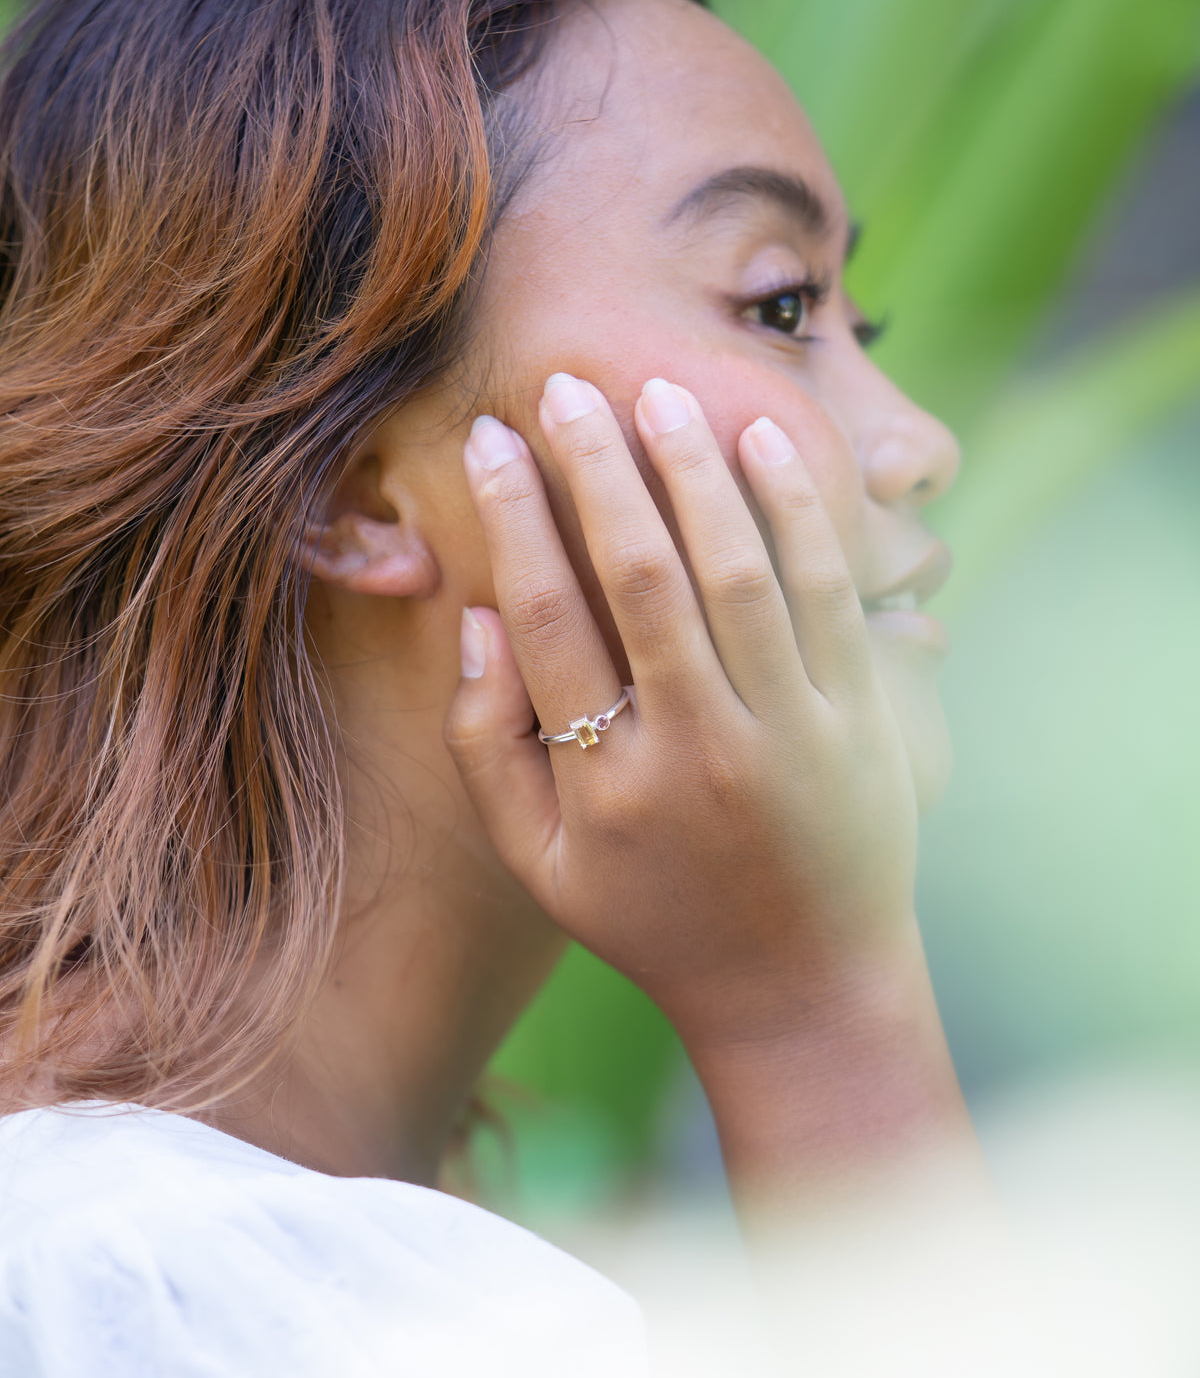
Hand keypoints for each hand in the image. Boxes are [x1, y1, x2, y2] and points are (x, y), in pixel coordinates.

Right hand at [446, 371, 918, 1055]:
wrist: (804, 990)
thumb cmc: (655, 920)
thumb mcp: (540, 864)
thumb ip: (487, 746)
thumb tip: (475, 618)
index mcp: (606, 785)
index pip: (548, 619)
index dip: (514, 518)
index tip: (494, 439)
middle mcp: (696, 750)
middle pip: (639, 577)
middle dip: (598, 468)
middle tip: (567, 387)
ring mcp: (790, 732)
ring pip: (736, 572)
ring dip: (694, 472)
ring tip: (658, 394)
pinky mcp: (861, 722)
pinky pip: (826, 597)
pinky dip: (796, 515)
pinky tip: (763, 445)